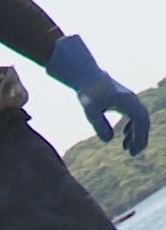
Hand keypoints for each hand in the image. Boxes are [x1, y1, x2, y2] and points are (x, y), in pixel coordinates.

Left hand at [47, 35, 149, 155]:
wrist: (86, 76)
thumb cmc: (88, 92)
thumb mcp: (90, 111)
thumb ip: (99, 126)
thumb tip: (109, 140)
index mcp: (128, 101)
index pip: (141, 121)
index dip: (140, 137)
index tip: (133, 151)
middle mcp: (132, 100)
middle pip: (143, 121)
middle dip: (140, 138)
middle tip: (133, 154)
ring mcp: (130, 99)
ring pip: (139, 119)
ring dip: (135, 133)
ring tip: (127, 148)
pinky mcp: (125, 100)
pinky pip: (134, 115)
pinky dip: (132, 126)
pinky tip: (125, 135)